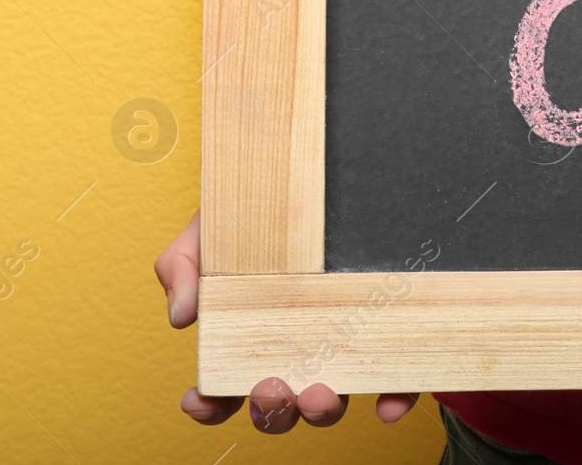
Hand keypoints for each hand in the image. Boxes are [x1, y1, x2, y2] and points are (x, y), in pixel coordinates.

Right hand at [156, 211, 420, 432]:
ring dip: (323, 412)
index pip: (226, 389)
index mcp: (253, 335)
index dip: (211, 406)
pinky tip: (388, 405)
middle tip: (270, 387)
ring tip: (320, 393)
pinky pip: (399, 383)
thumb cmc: (264, 208)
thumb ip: (185, 264)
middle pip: (282, 405)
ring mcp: (347, 347)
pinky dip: (394, 402)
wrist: (333, 168)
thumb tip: (182, 316)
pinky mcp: (396, 339)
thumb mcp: (216, 225)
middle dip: (272, 411)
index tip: (202, 400)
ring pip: (334, 403)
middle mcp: (300, 348)